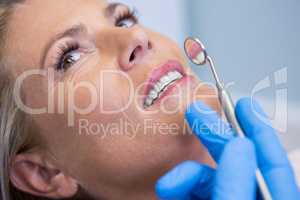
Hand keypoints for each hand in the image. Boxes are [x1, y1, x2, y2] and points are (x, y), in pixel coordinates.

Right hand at [155, 98, 299, 199]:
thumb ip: (236, 183)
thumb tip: (239, 143)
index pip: (271, 162)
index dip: (258, 128)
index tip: (243, 104)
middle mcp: (248, 198)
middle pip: (235, 161)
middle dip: (214, 135)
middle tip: (195, 112)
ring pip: (207, 177)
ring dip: (185, 174)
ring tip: (168, 184)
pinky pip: (193, 191)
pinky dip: (179, 187)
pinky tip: (167, 188)